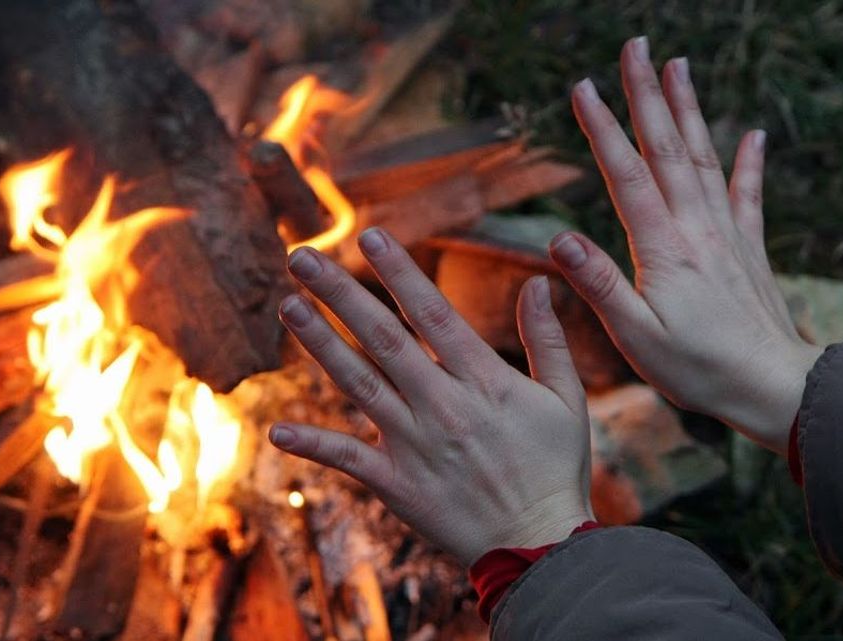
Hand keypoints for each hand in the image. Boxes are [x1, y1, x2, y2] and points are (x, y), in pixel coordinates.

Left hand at [270, 228, 592, 564]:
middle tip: (302, 257)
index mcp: (483, 381)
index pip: (432, 314)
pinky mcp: (397, 484)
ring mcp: (414, 445)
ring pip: (358, 384)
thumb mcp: (565, 400)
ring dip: (320, 344)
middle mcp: (442, 405)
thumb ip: (547, 339)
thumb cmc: (556, 469)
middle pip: (383, 339)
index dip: (399, 272)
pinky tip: (277, 429)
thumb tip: (540, 281)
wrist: (540, 546)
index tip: (369, 235)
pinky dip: (313, 445)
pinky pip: (348, 459)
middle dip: (341, 293)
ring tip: (288, 306)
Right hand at [551, 37, 821, 453]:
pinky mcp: (748, 250)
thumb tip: (561, 238)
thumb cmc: (698, 369)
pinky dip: (749, 162)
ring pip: (705, 158)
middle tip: (637, 47)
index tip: (583, 86)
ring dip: (689, 110)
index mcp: (664, 248)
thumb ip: (600, 284)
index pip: (627, 173)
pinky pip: (748, 195)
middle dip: (648, 94)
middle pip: (668, 148)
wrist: (772, 388)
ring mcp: (727, 234)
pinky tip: (754, 134)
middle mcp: (698, 229)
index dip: (603, 127)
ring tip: (680, 66)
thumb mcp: (635, 336)